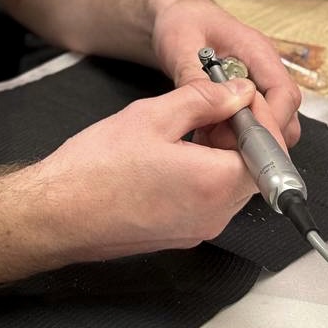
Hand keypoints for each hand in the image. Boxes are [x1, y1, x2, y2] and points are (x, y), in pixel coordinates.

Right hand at [29, 78, 258, 261]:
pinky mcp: (180, 234)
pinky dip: (205, 174)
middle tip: (213, 108)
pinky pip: (209, 201)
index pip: (267, 153)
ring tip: (188, 127)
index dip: (257, 121)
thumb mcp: (153, 116)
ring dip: (222, 155)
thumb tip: (238, 93)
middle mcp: (214, 214)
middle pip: (253, 171)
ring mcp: (198, 229)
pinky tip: (174, 153)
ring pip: (231, 186)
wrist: (60, 212)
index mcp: (214, 183)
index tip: (238, 98)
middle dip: (240, 136)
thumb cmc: (97, 168)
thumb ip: (204, 101)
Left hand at [149, 0, 301, 149]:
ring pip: (274, 122)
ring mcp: (259, 81)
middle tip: (222, 143)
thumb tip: (204, 106)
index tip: (247, 139)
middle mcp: (265, 68)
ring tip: (213, 138)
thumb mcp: (179, 44)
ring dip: (248, 138)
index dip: (271, 120)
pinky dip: (238, 136)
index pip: (284, 92)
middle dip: (260, 136)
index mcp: (256, 50)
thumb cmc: (181, 20)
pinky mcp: (249, 94)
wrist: (176, 14)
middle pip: (286, 113)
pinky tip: (211, 135)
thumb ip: (192, 75)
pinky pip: (256, 122)